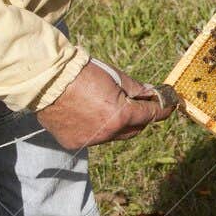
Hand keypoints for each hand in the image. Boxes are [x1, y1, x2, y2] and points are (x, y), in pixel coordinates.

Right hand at [36, 60, 174, 150]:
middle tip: (138, 105)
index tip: (169, 106)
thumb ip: (137, 89)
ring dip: (115, 124)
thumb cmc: (81, 72)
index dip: (162, 110)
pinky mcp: (74, 142)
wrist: (46, 78)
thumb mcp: (115, 76)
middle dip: (139, 118)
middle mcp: (107, 133)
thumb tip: (150, 95)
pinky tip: (86, 113)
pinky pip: (92, 137)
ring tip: (104, 106)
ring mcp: (90, 140)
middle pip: (133, 130)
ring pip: (112, 135)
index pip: (150, 116)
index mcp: (121, 115)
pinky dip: (94, 128)